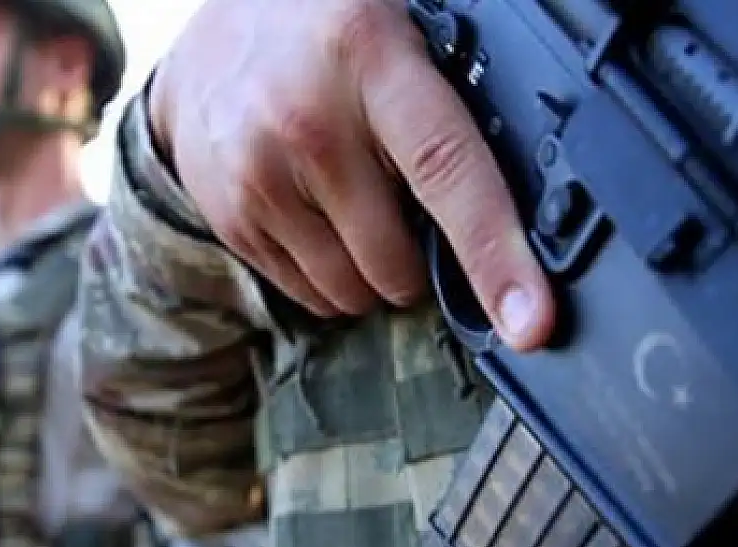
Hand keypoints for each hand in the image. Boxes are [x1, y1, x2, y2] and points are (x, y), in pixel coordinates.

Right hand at [149, 0, 554, 349]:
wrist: (207, 43)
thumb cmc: (318, 35)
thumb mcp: (393, 34)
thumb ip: (447, 101)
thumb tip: (523, 199)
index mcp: (371, 60)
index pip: (448, 171)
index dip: (496, 255)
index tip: (531, 321)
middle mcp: (309, 123)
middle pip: (396, 259)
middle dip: (421, 264)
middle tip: (412, 214)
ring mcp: (261, 177)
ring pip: (351, 290)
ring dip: (373, 276)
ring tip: (361, 213)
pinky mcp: (231, 219)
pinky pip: (307, 294)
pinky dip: (329, 278)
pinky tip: (321, 220)